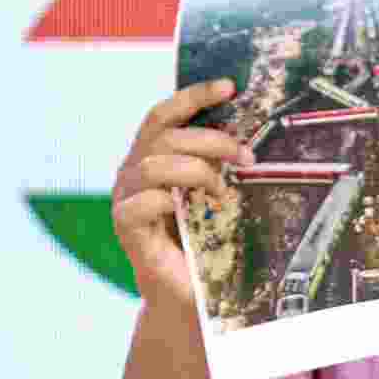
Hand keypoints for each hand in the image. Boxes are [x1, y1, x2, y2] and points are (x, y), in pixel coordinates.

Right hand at [111, 78, 255, 317]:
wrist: (190, 292)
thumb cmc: (205, 239)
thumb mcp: (216, 192)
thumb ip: (219, 164)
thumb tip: (253, 136)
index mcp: (153, 155)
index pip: (166, 114)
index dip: (194, 96)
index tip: (229, 86)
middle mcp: (134, 170)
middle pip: (165, 134)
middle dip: (211, 139)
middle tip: (245, 156)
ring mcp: (126, 197)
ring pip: (154, 164)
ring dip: (196, 172)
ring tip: (222, 193)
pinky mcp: (125, 226)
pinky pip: (141, 202)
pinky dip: (169, 201)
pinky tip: (190, 212)